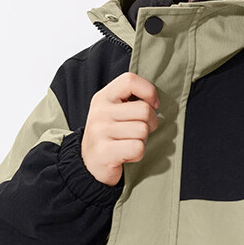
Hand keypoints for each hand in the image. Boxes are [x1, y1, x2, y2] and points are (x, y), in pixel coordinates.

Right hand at [81, 71, 158, 185]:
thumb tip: (155, 101)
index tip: (153, 105)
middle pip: (144, 110)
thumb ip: (131, 100)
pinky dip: (138, 154)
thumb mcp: (114, 111)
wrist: (88, 164)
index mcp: (103, 97)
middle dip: (150, 123)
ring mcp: (100, 131)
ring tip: (129, 143)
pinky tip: (127, 155)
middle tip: (140, 131)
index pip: (130, 81)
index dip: (149, 91)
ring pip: (143, 130)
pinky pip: (138, 148)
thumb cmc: (109, 135)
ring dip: (143, 140)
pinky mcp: (104, 151)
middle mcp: (100, 111)